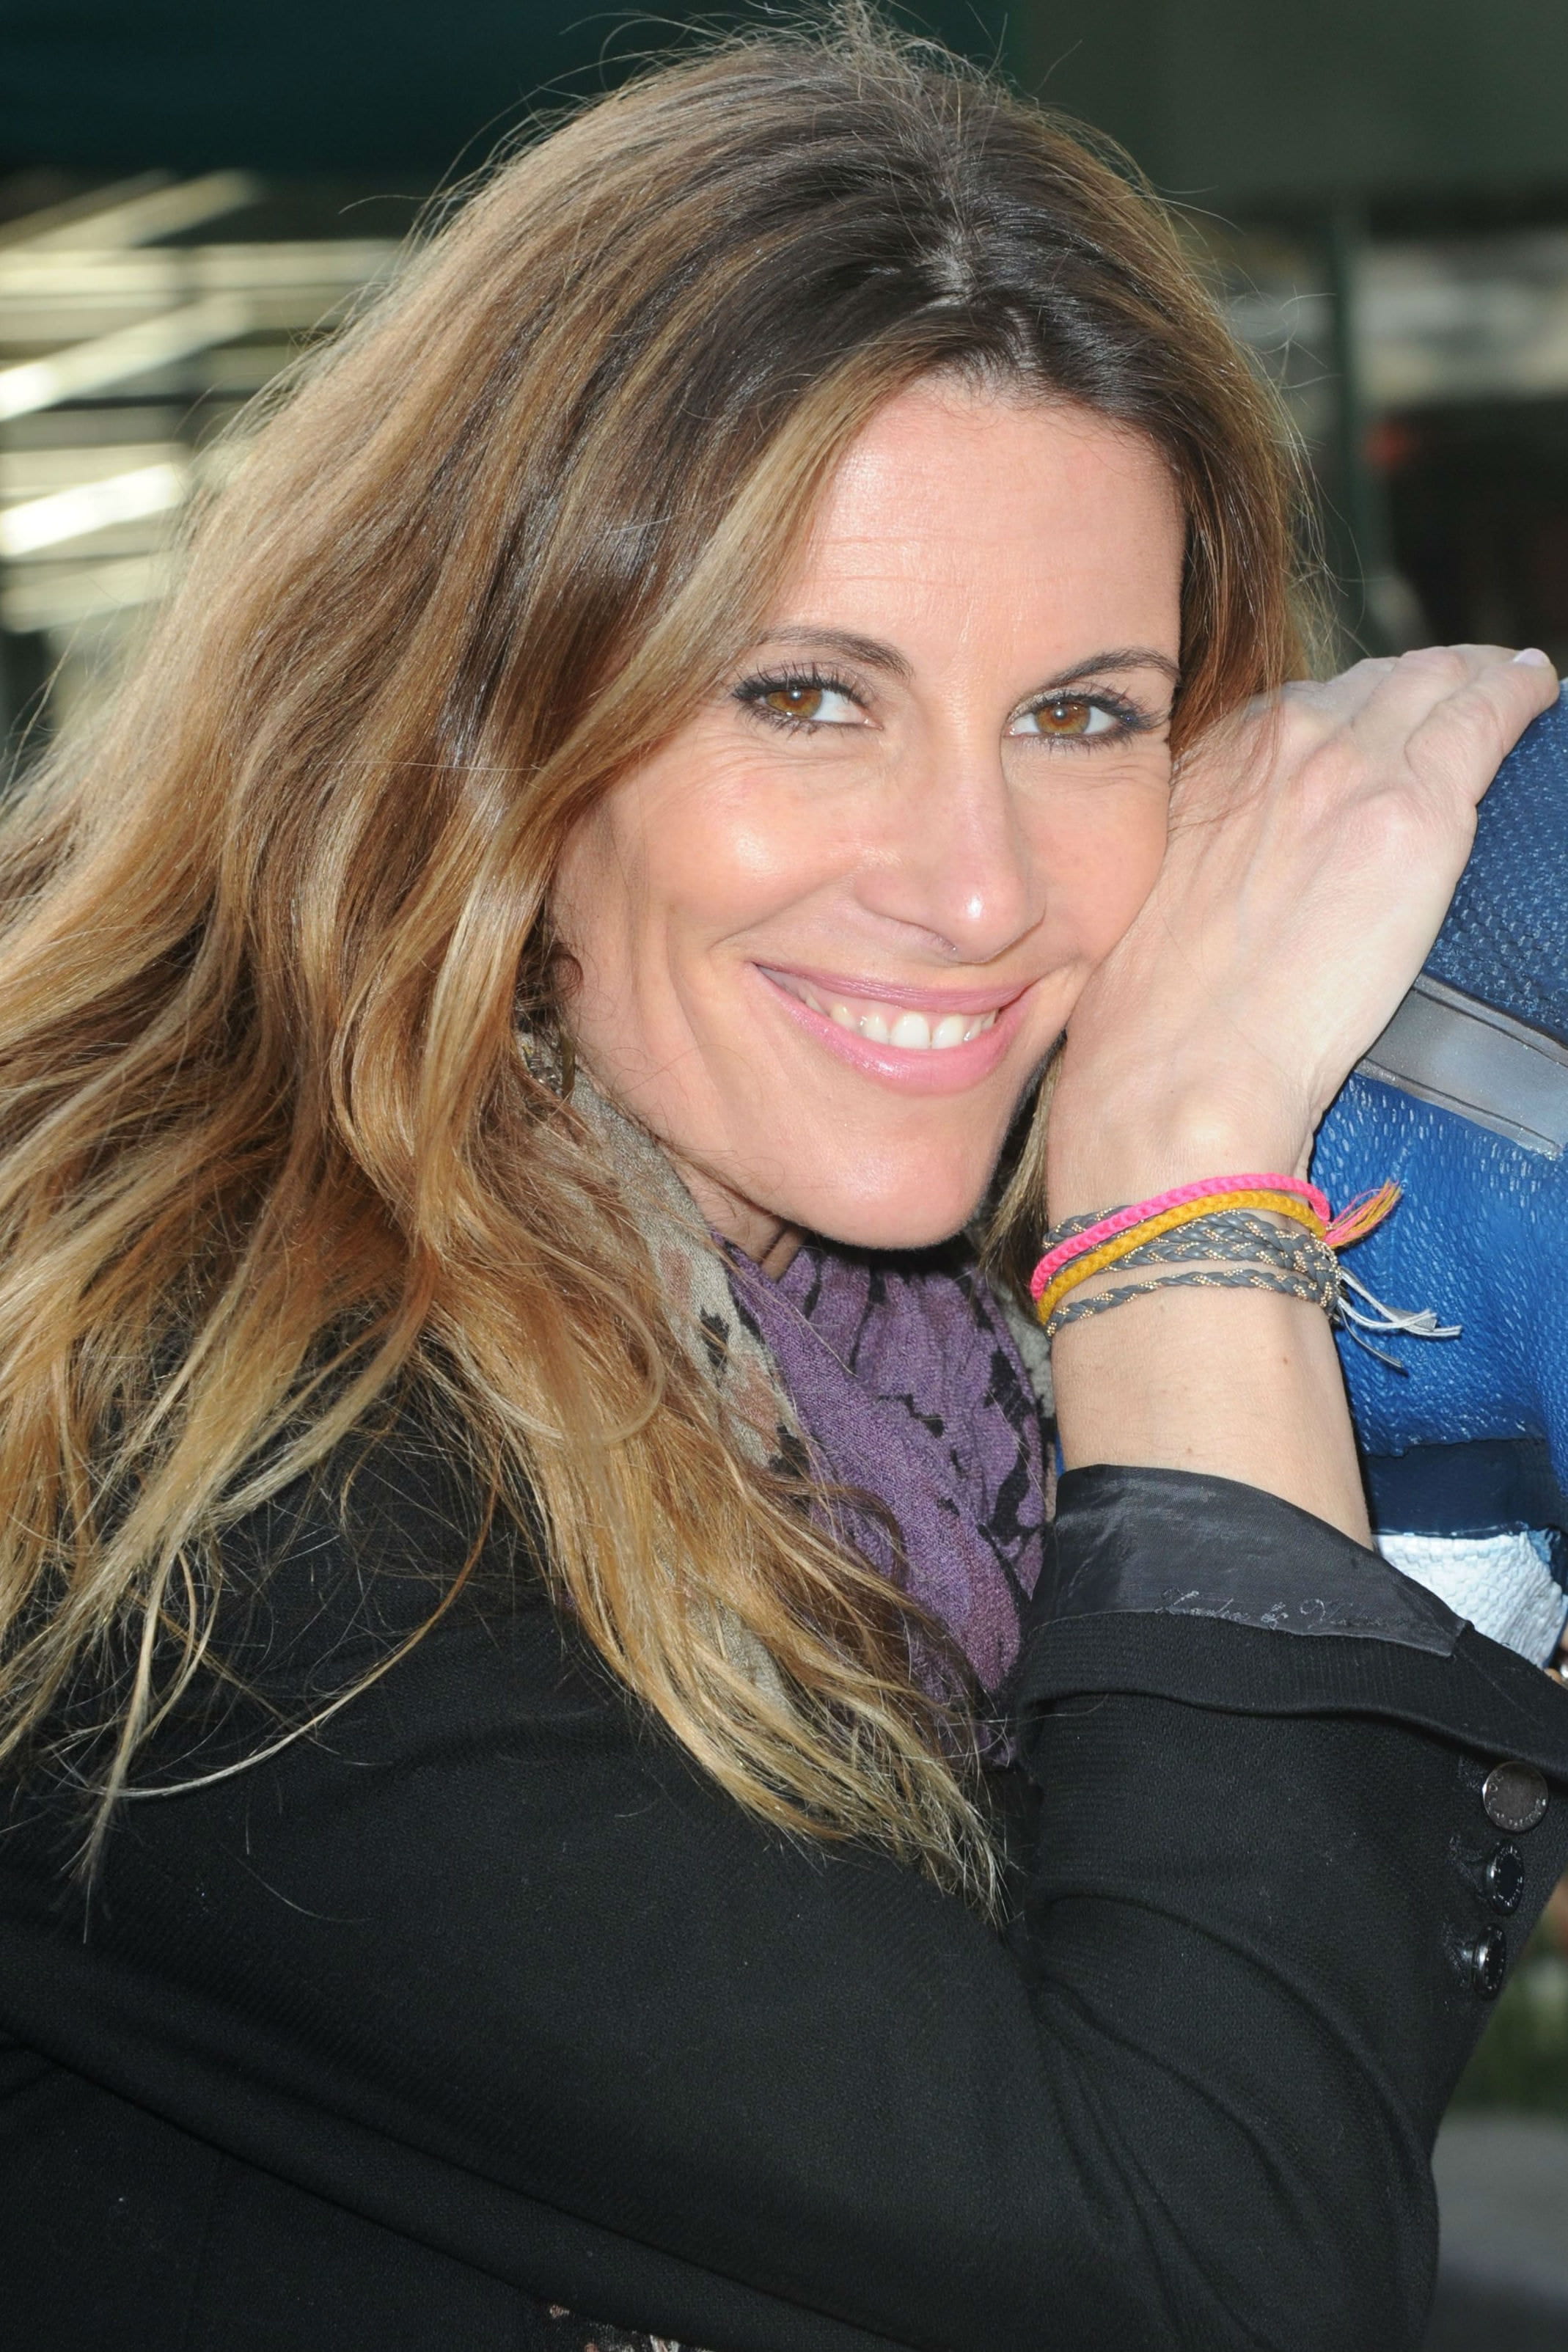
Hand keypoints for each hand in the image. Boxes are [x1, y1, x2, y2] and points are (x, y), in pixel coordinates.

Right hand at [1048, 646, 1559, 1217]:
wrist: (1186, 1058)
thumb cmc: (1159, 1006)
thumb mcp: (1161, 887)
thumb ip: (1213, 841)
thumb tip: (1253, 859)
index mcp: (1215, 756)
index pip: (1309, 703)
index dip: (1358, 709)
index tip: (1384, 722)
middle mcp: (1280, 740)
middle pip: (1377, 681)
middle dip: (1422, 685)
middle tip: (1461, 699)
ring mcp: (1353, 767)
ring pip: (1437, 681)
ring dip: (1477, 678)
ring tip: (1507, 688)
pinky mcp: (1418, 810)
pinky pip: (1488, 717)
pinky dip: (1519, 694)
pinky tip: (1536, 692)